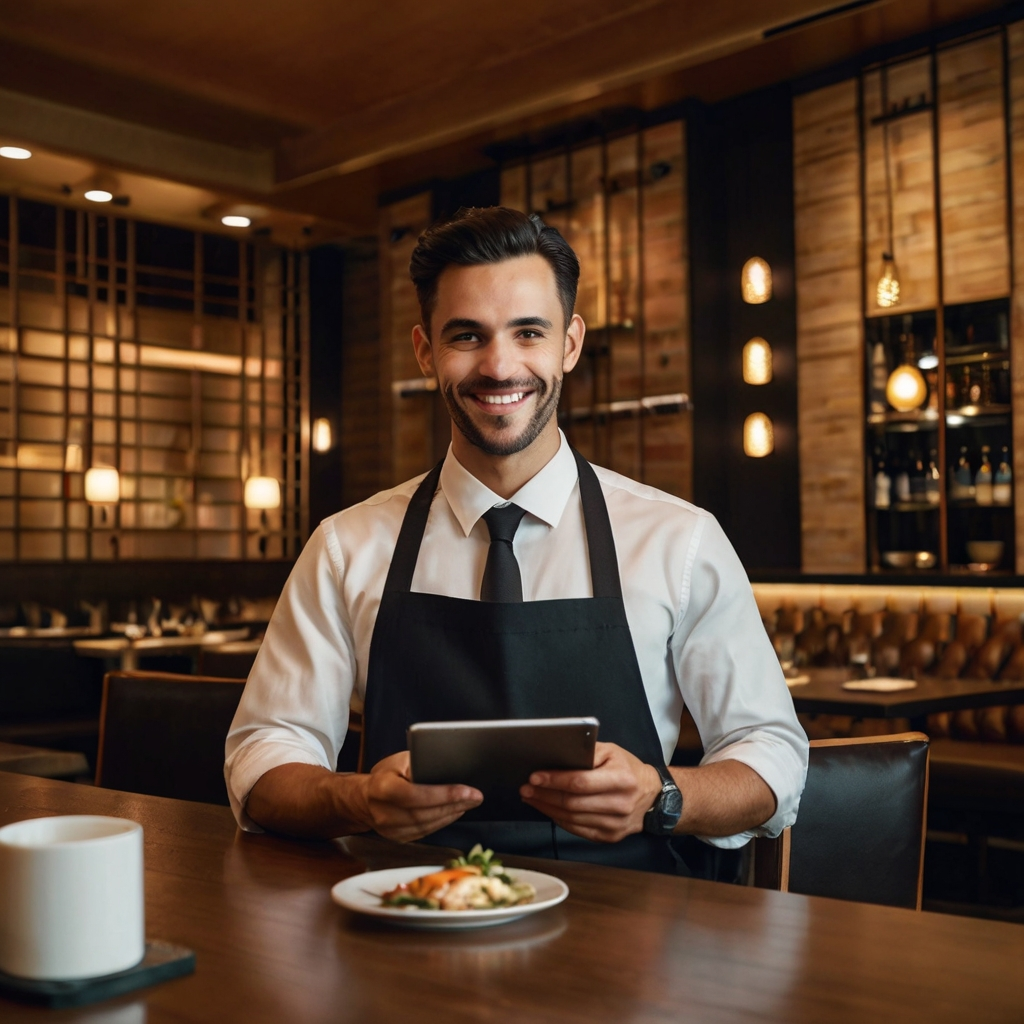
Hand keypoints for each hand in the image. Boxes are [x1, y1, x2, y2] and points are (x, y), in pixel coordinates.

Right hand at [355, 751, 482, 842]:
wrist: (364, 799)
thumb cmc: (385, 775)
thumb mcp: (399, 760)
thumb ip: (419, 764)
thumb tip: (445, 768)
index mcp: (382, 788)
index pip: (416, 794)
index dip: (443, 794)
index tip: (467, 791)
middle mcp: (384, 812)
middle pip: (425, 812)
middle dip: (455, 804)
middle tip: (476, 796)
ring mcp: (390, 830)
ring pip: (427, 825)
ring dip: (452, 814)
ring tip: (469, 803)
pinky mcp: (398, 839)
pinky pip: (425, 832)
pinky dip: (443, 822)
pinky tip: (455, 812)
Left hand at [519, 742, 663, 843]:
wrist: (653, 797)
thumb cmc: (628, 769)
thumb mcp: (612, 751)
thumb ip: (587, 753)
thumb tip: (557, 756)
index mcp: (622, 779)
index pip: (581, 782)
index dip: (555, 780)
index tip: (534, 777)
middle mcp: (620, 804)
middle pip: (573, 803)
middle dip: (544, 795)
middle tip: (525, 788)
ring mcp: (615, 825)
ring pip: (572, 819)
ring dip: (547, 809)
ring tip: (531, 798)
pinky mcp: (610, 837)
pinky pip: (578, 830)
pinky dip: (559, 820)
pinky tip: (547, 809)